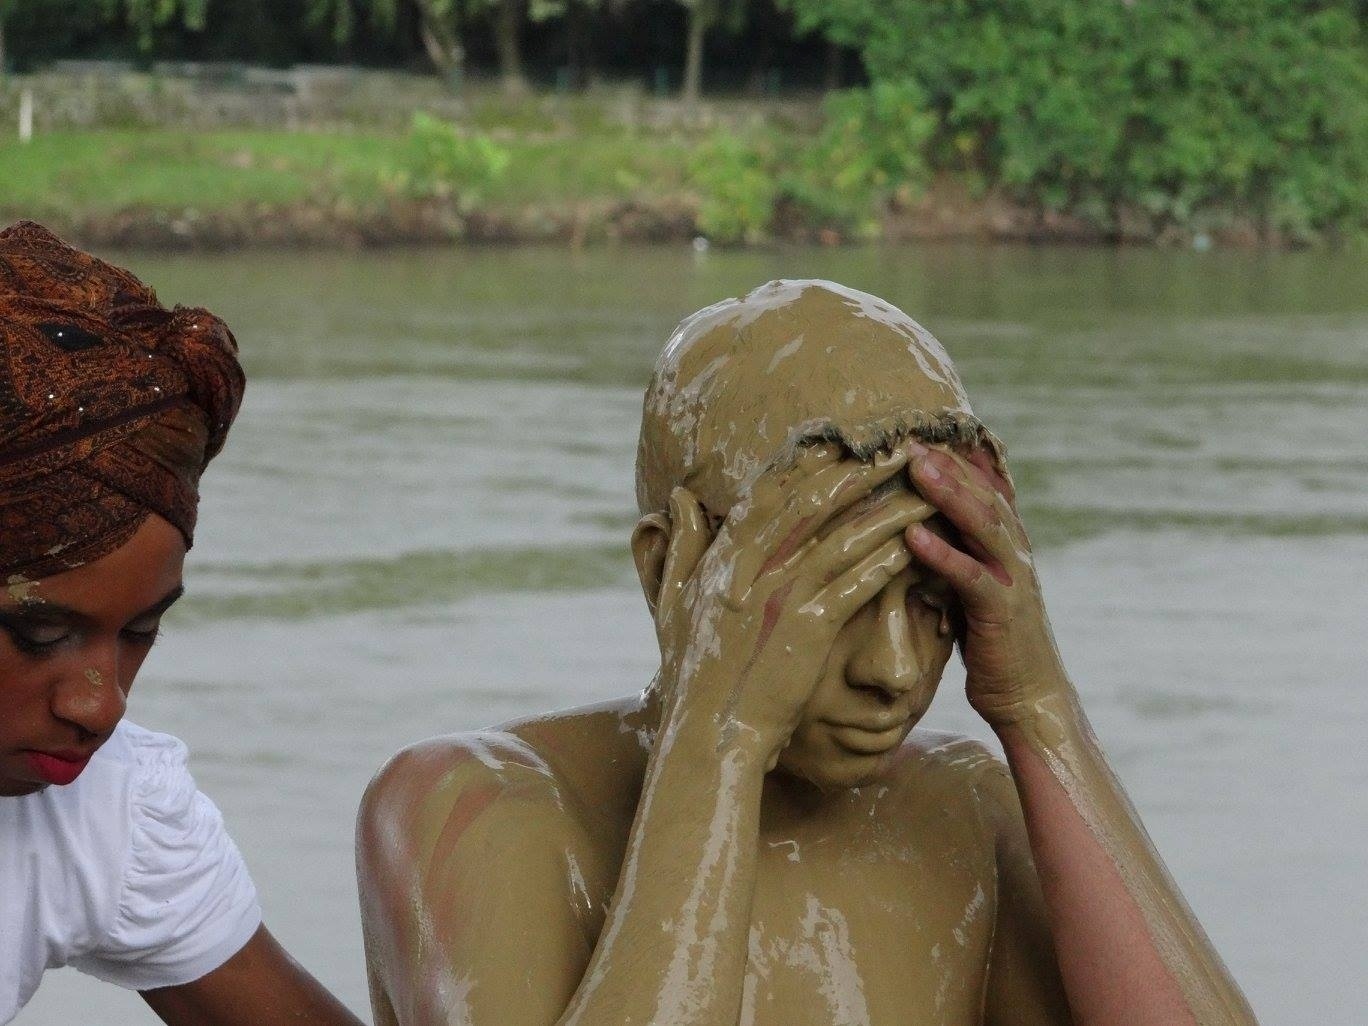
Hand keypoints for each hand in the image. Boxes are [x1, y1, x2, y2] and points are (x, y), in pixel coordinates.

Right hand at [652, 442, 933, 759]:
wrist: (711, 732)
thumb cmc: (694, 672)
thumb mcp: (673, 601)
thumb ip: (679, 546)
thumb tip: (675, 497)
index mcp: (725, 555)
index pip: (772, 491)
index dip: (811, 460)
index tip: (846, 437)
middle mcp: (753, 567)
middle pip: (817, 503)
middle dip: (863, 470)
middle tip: (904, 448)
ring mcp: (781, 597)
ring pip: (846, 539)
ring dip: (891, 513)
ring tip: (928, 495)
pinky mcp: (808, 631)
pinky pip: (855, 587)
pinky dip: (885, 564)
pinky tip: (915, 548)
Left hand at [904, 443, 1072, 729]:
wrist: (1028, 697)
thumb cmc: (993, 643)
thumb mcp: (973, 588)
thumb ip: (957, 554)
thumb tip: (917, 525)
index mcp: (1007, 545)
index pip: (984, 489)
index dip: (956, 459)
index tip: (920, 430)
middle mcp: (1015, 554)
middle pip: (983, 495)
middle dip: (948, 463)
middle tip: (909, 435)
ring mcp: (1012, 580)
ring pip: (981, 525)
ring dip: (947, 493)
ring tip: (914, 467)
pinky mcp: (1001, 612)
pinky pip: (970, 576)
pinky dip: (942, 554)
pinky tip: (913, 536)